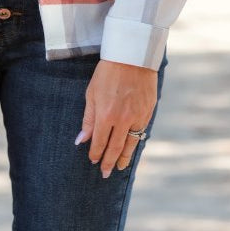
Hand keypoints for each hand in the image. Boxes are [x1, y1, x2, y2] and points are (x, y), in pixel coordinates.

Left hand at [76, 59, 157, 178]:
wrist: (132, 56)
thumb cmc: (107, 72)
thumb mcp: (92, 93)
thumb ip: (88, 118)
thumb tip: (81, 139)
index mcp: (106, 115)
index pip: (99, 142)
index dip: (96, 153)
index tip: (93, 161)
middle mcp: (123, 119)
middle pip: (115, 147)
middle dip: (109, 162)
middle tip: (105, 174)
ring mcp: (138, 116)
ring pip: (131, 144)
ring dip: (124, 158)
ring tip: (119, 167)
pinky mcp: (148, 112)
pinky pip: (141, 132)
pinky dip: (136, 142)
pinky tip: (131, 148)